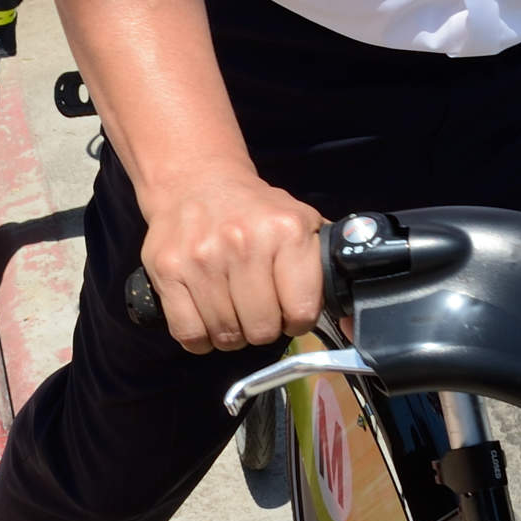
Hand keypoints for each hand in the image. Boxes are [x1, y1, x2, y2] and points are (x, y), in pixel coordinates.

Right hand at [137, 167, 326, 353]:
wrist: (197, 181)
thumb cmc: (255, 210)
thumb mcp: (301, 221)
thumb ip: (325, 261)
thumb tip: (352, 304)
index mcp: (286, 230)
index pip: (301, 312)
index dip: (297, 319)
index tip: (290, 310)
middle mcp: (244, 242)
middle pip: (262, 329)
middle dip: (264, 328)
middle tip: (259, 310)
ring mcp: (202, 258)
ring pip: (226, 336)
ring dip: (232, 333)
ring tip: (233, 310)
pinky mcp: (168, 271)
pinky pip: (189, 334)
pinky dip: (201, 339)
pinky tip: (208, 319)